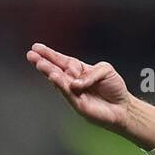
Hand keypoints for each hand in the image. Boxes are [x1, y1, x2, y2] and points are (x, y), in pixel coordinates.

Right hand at [25, 43, 154, 148]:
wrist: (123, 107)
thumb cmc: (114, 87)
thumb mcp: (105, 70)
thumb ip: (91, 73)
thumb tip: (75, 83)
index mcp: (78, 70)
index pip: (61, 60)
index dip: (49, 54)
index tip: (36, 47)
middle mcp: (73, 81)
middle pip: (55, 70)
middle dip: (43, 62)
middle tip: (31, 55)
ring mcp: (73, 93)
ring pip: (59, 82)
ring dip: (49, 72)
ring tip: (40, 64)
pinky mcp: (78, 105)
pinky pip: (68, 94)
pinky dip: (61, 85)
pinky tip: (54, 77)